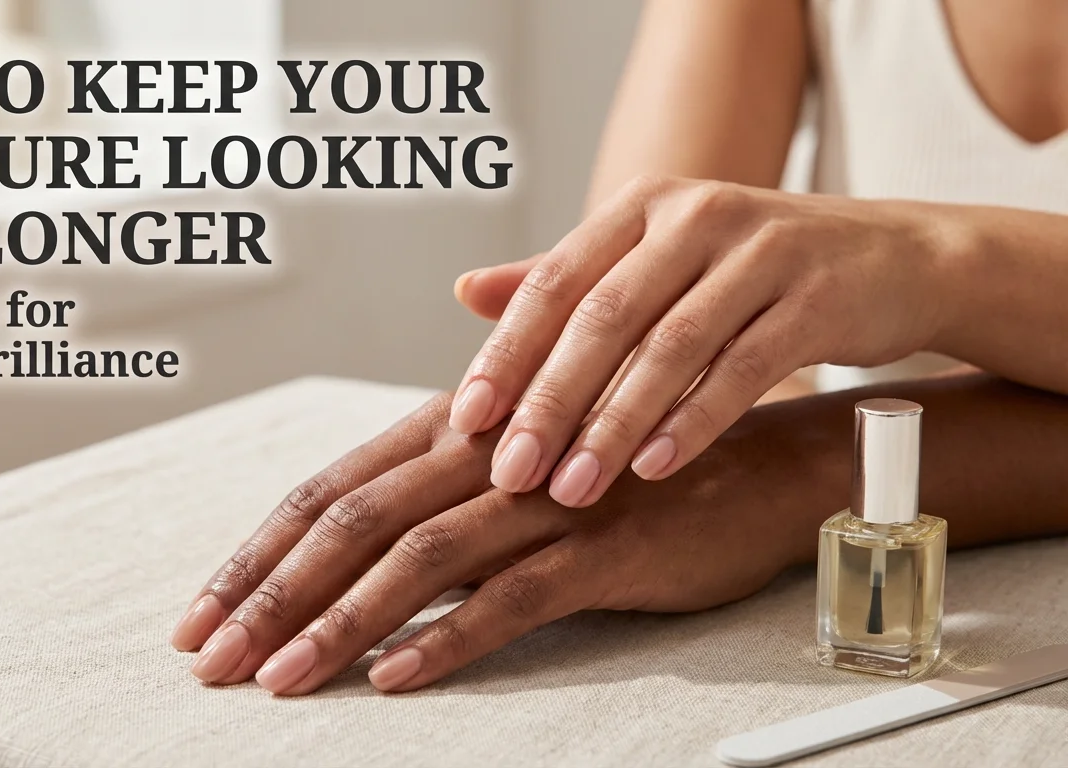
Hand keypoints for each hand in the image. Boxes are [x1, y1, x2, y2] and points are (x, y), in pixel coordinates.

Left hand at [169, 391, 815, 694]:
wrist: (752, 463)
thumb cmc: (614, 463)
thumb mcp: (515, 461)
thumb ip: (434, 478)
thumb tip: (348, 521)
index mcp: (450, 429)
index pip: (329, 490)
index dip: (258, 553)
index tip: (200, 613)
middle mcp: (486, 455)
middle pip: (355, 522)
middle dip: (272, 594)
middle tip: (210, 658)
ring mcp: (545, 500)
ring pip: (421, 560)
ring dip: (340, 622)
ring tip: (279, 677)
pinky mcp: (605, 549)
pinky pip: (515, 596)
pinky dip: (450, 636)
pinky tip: (397, 674)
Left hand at [447, 175, 947, 506]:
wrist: (894, 260)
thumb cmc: (751, 272)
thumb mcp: (657, 259)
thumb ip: (565, 278)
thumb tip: (466, 291)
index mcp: (643, 206)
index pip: (555, 282)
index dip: (506, 353)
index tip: (466, 421)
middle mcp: (696, 216)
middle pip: (605, 316)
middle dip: (551, 400)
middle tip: (512, 472)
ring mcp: (762, 253)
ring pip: (670, 347)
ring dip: (614, 424)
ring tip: (572, 488)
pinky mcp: (817, 299)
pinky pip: (743, 368)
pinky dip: (694, 421)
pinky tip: (653, 469)